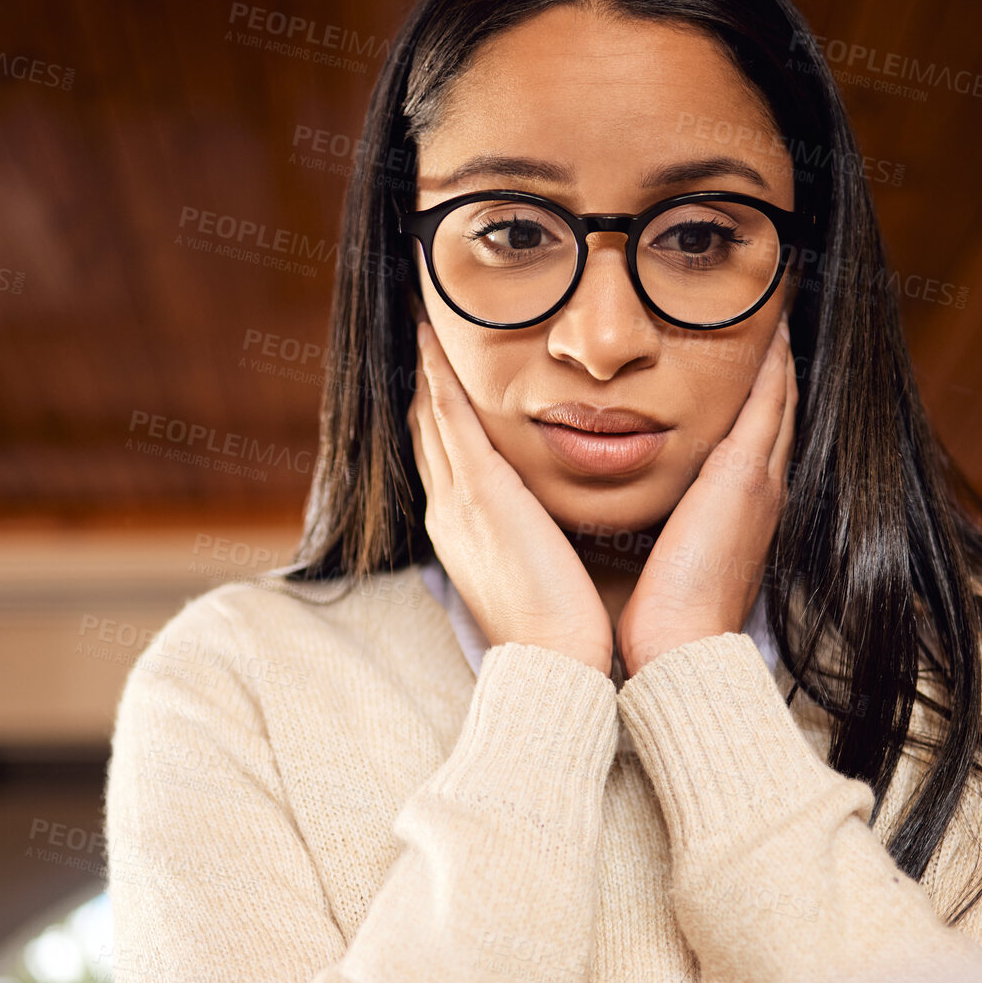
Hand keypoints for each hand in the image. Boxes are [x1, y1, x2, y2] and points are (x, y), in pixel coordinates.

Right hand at [408, 319, 613, 675]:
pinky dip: (436, 375)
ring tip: (418, 317)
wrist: (556, 665)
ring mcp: (455, 500)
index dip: (436, 408)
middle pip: (424, 427)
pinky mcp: (477, 494)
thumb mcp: (543, 571)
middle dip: (420, 376)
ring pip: (428, 413)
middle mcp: (447, 510)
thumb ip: (539, 536)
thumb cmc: (564, 632)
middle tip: (416, 326)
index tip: (437, 368)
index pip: (445, 454)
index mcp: (463, 530)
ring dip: (421, 363)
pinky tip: (430, 338)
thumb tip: (552, 520)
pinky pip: (447, 417)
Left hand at [616, 314, 796, 676]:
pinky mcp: (745, 477)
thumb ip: (654, 520)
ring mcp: (759, 480)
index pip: (751, 430)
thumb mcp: (656, 553)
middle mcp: (757, 487)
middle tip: (764, 303)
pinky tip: (769, 322)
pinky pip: (771, 400)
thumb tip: (626, 504)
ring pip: (778, 393)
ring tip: (768, 297)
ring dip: (776, 348)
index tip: (741, 346)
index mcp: (735, 506)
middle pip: (774, 403)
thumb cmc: (657, 617)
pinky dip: (774, 360)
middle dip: (772, 355)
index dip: (751, 385)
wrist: (678, 652)